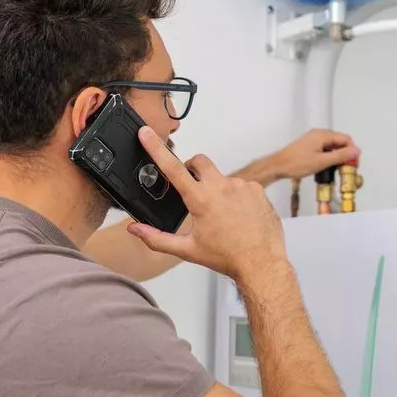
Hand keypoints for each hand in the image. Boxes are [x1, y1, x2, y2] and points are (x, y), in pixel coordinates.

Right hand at [128, 126, 287, 281]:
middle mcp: (222, 187)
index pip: (172, 167)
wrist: (261, 263)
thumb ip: (157, 238)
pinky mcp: (257, 189)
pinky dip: (235, 196)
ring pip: (221, 177)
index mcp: (201, 199)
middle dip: (191, 168)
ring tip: (221, 214)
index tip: (146, 133)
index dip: (155, 148)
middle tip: (191, 188)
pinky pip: (240, 185)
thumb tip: (135, 229)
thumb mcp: (187, 250)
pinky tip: (237, 214)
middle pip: (199, 161)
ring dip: (216, 188)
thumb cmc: (228, 257)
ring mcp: (241, 186)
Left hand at [268, 129, 360, 181]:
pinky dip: (329, 156)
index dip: (352, 151)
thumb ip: (341, 156)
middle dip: (345, 154)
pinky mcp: (309, 145)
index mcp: (322, 135)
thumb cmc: (295, 163)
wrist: (278, 166)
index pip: (346, 139)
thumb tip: (355, 151)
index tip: (353, 162)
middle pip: (340, 142)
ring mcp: (313, 139)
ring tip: (337, 169)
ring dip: (337, 156)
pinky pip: (325, 148)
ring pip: (332, 146)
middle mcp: (318, 134)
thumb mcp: (322, 161)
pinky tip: (327, 166)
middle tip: (347, 167)